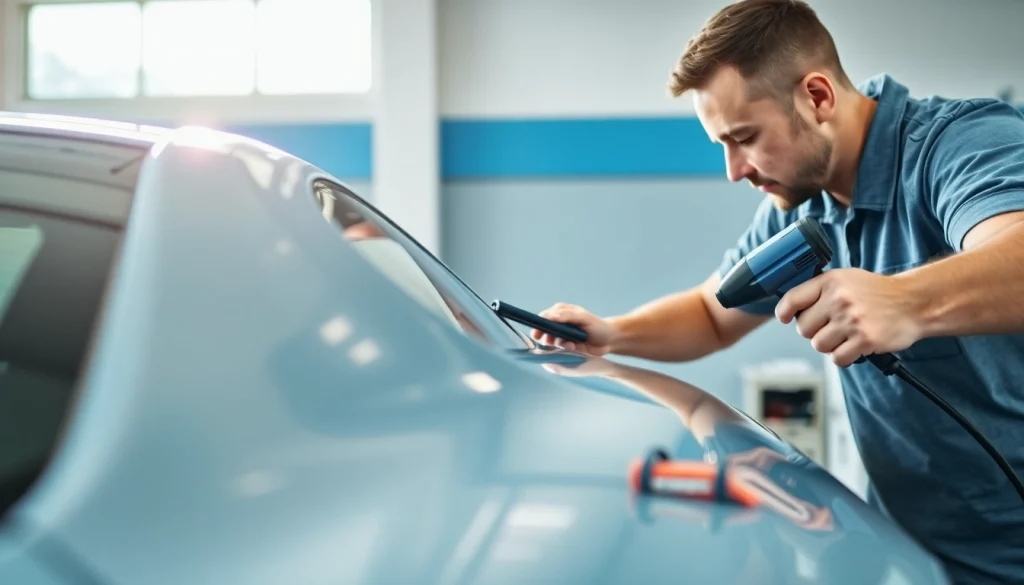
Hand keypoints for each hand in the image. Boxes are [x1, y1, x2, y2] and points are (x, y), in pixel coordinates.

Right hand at [534, 302, 615, 354]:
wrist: (609, 341)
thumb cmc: (597, 326)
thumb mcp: (584, 318)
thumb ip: (568, 316)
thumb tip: (553, 316)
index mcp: (561, 312)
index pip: (545, 316)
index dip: (539, 323)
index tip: (538, 331)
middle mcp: (559, 324)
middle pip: (544, 330)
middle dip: (546, 336)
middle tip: (549, 341)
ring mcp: (562, 337)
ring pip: (550, 342)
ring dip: (558, 344)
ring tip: (570, 345)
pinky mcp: (566, 348)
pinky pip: (558, 350)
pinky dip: (564, 350)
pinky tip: (574, 348)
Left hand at [774, 269, 922, 366]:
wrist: (914, 302)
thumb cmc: (877, 292)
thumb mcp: (846, 279)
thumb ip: (819, 291)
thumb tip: (790, 309)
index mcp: (831, 282)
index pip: (792, 298)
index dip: (784, 311)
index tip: (784, 317)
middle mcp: (839, 299)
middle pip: (803, 328)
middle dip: (814, 331)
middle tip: (832, 326)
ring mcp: (852, 320)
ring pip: (819, 345)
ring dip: (830, 345)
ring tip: (846, 334)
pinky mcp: (865, 340)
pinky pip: (837, 358)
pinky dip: (844, 356)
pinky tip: (855, 345)